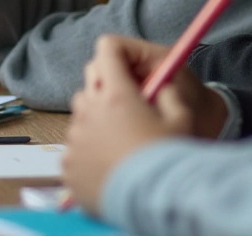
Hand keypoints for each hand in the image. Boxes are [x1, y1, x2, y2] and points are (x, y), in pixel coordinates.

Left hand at [62, 36, 202, 213]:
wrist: (151, 203)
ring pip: (82, 114)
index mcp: (118, 95)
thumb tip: (158, 84)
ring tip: (123, 140)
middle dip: (109, 87)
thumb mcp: (183, 119)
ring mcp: (76, 137)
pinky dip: (90, 149)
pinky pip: (76, 145)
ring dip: (99, 119)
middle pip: (92, 82)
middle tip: (132, 107)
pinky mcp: (68, 162)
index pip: (108, 48)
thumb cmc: (168, 159)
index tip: (132, 65)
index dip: (121, 51)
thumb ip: (168, 93)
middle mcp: (90, 111)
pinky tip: (112, 162)